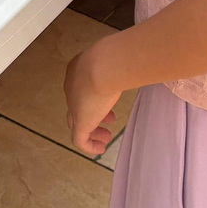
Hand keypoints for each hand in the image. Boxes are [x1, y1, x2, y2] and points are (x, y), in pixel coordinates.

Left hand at [65, 42, 124, 156]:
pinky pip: (79, 139)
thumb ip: (119, 65)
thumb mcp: (114, 59)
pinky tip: (101, 149)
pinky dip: (88, 146)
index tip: (110, 102)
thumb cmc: (113, 58)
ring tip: (106, 137)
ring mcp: (74, 105)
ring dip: (92, 131)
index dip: (95, 96)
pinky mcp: (80, 121)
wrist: (103, 66)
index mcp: (78, 70)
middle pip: (78, 105)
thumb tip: (134, 64)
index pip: (82, 87)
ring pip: (77, 122)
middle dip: (94, 113)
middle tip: (110, 120)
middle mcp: (72, 87)